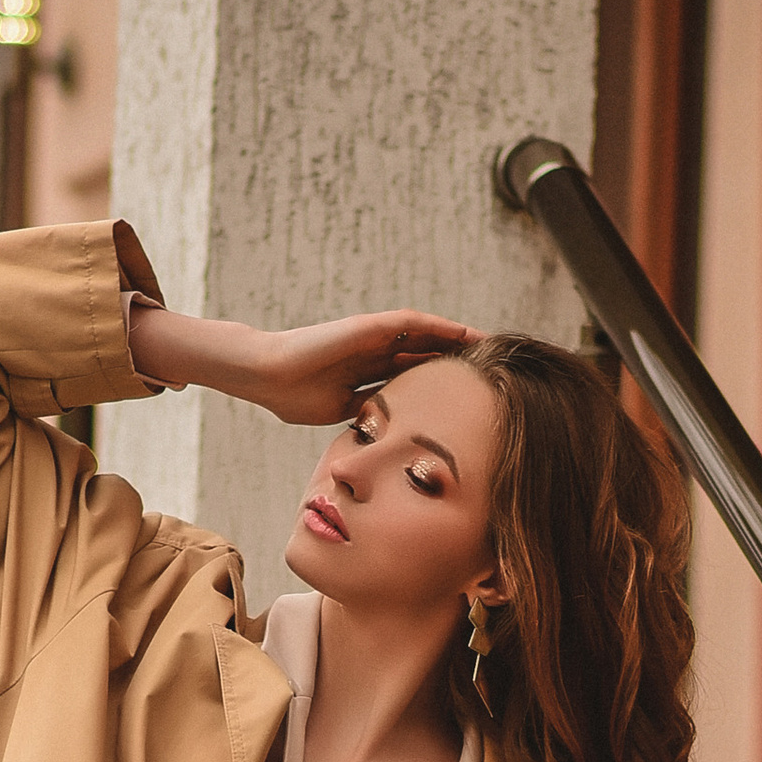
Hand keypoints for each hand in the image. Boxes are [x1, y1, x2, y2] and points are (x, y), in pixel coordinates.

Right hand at [240, 309, 477, 426]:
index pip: (413, 379)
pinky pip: (414, 324)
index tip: (469, 400)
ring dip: (459, 340)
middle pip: (426, 355)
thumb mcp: (341, 413)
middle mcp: (375, 352)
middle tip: (494, 370)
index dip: (441, 387)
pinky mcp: (370, 327)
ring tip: (491, 345)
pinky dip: (441, 327)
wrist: (268, 375)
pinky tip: (466, 332)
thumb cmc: (293, 397)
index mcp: (368, 375)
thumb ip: (366, 416)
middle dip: (458, 363)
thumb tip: (388, 438)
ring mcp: (374, 337)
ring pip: (426, 337)